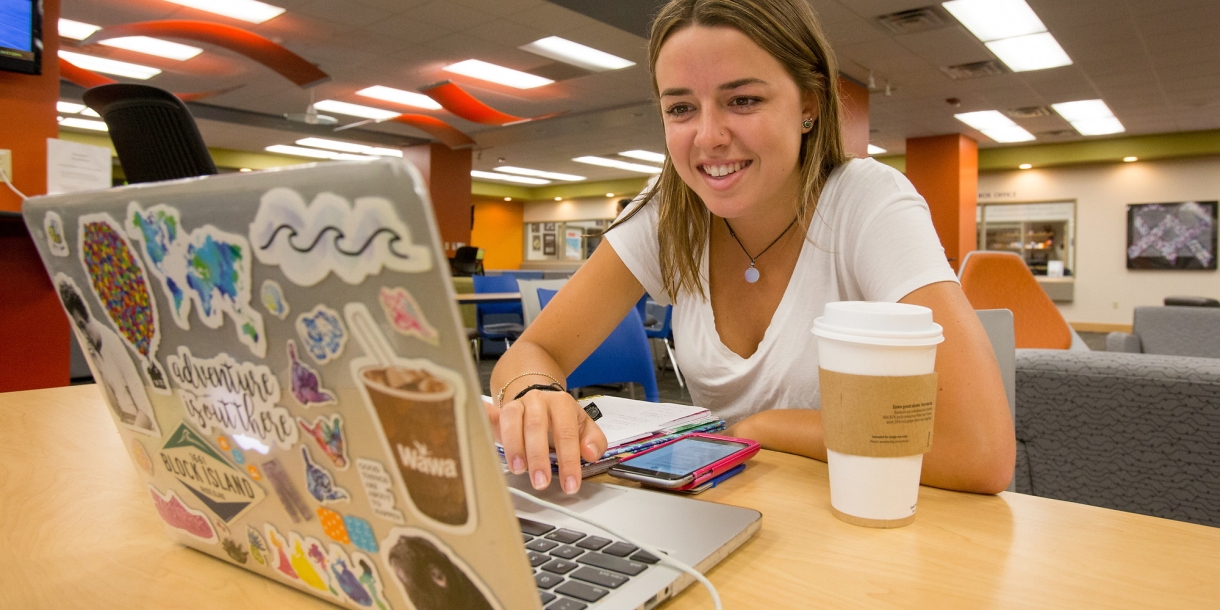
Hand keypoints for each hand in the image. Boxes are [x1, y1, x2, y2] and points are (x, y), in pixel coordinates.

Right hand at [487, 390, 606, 493]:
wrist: (538, 398)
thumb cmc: (559, 418)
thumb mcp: (583, 425)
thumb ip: (593, 440)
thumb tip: (590, 453)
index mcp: (561, 404)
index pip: (566, 433)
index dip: (569, 461)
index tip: (570, 484)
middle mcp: (538, 401)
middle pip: (536, 427)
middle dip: (538, 457)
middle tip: (541, 482)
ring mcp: (517, 405)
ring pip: (512, 421)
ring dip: (514, 447)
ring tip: (518, 470)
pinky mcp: (500, 411)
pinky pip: (490, 414)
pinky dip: (484, 419)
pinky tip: (481, 425)